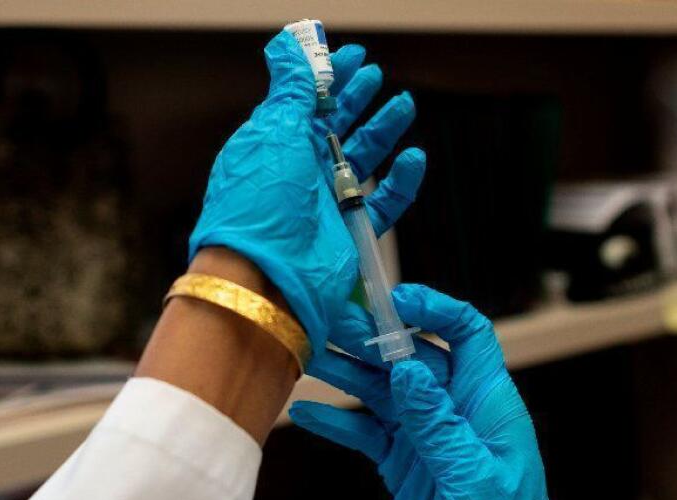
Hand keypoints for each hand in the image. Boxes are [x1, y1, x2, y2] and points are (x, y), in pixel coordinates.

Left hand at [189, 30, 425, 352]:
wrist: (267, 276)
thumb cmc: (260, 202)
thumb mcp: (273, 131)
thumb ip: (292, 88)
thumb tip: (290, 45)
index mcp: (275, 145)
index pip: (306, 103)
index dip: (331, 78)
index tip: (356, 57)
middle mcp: (299, 172)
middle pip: (336, 128)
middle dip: (358, 100)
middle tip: (379, 79)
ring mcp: (326, 202)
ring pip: (362, 160)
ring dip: (385, 131)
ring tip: (405, 105)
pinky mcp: (351, 231)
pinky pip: (383, 202)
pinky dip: (402, 181)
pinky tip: (415, 158)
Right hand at [289, 284, 578, 499]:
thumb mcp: (473, 478)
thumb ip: (438, 424)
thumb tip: (408, 371)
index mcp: (488, 404)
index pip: (468, 334)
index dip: (436, 309)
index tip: (396, 299)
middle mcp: (456, 411)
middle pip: (413, 358)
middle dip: (374, 338)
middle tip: (329, 322)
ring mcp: (428, 436)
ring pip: (384, 391)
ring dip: (349, 373)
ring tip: (308, 354)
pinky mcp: (406, 463)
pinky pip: (368, 431)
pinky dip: (340, 421)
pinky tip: (307, 412)